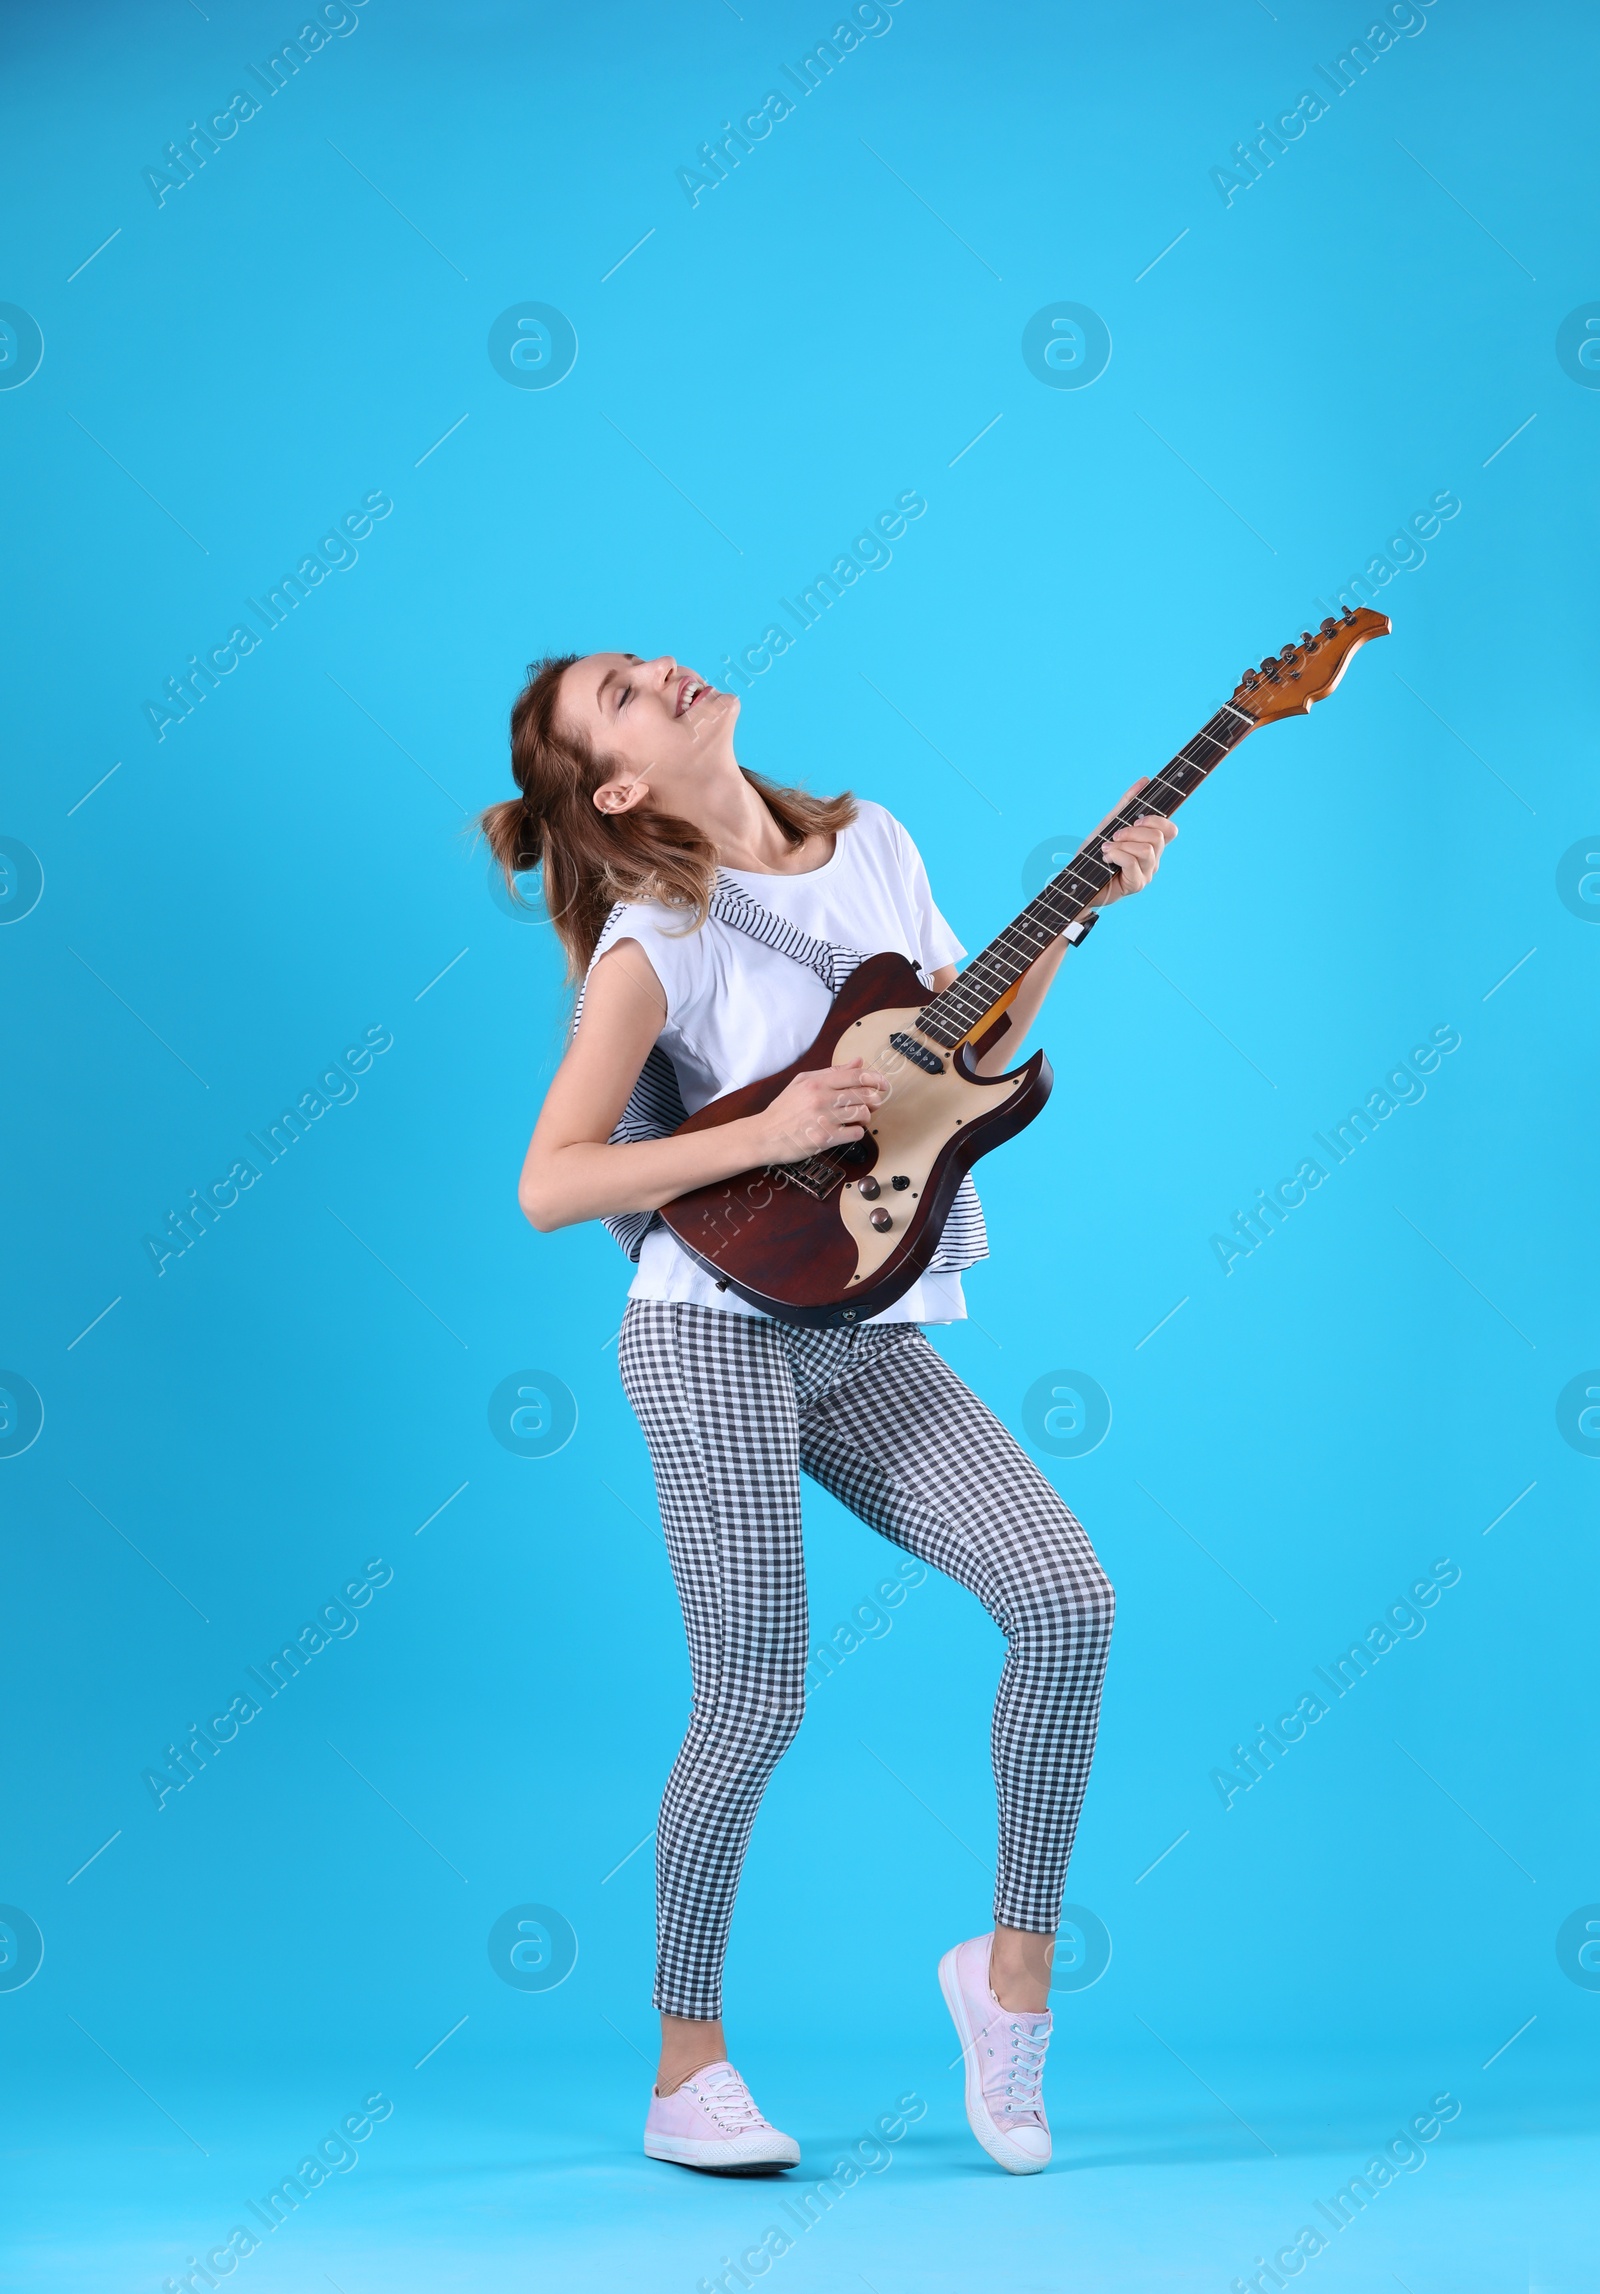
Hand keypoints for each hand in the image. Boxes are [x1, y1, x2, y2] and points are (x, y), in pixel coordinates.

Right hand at [746, 1059, 887, 1163]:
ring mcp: (824, 1119)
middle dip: (875, 1099)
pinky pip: (855, 1134)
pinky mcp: (825, 1139)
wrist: (764, 1135)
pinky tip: (849, 1131)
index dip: (876, 1079)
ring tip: (858, 1119)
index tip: (883, 1084)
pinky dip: (857, 1133)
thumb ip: (831, 1072)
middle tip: (874, 1103)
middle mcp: (822, 1098)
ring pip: (862, 1114)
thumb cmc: (783, 1109)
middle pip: (864, 1095)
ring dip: (866, 1117)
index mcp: (817, 1082)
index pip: (856, 1075)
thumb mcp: (802, 1082)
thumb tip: (858, 1062)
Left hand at [1088, 778, 1176, 906]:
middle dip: (1132, 831)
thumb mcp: (1109, 824)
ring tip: (1106, 848)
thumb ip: (1126, 804)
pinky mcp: (1136, 885)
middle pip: (1158, 837)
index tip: (1137, 820)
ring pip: (1147, 850)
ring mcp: (1146, 873)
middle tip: (1114, 836)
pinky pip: (1133, 863)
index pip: (1170, 830)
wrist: (1077, 878)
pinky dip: (1117, 855)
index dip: (1158, 820)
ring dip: (1122, 845)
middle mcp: (1153, 860)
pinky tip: (1105, 857)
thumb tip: (1145, 781)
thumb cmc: (1094, 853)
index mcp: (1150, 845)